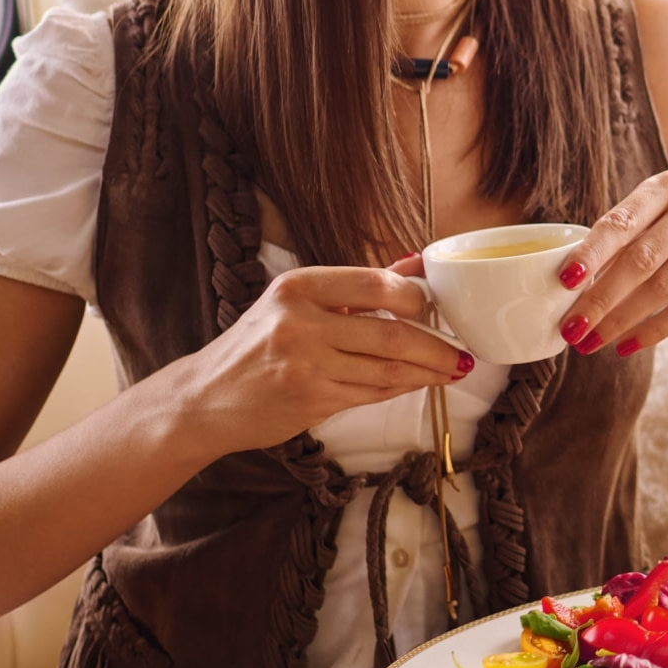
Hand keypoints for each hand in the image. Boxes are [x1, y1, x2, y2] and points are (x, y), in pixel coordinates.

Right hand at [163, 265, 473, 456]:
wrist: (205, 398)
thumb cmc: (257, 345)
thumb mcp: (294, 303)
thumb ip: (354, 288)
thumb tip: (414, 266)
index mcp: (298, 287)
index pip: (377, 285)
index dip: (418, 298)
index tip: (437, 307)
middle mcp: (300, 323)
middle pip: (393, 334)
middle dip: (437, 346)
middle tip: (462, 351)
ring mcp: (306, 366)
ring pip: (388, 370)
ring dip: (429, 372)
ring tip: (454, 370)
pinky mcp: (311, 401)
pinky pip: (372, 393)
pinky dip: (402, 388)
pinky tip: (419, 383)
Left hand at [552, 170, 667, 354]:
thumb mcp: (664, 215)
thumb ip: (627, 238)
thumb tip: (572, 283)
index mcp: (666, 186)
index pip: (621, 222)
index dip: (590, 253)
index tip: (563, 281)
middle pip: (639, 259)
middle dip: (599, 299)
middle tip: (570, 329)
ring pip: (661, 288)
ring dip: (620, 321)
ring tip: (591, 343)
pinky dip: (653, 331)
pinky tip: (627, 346)